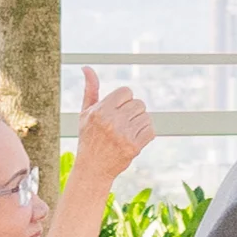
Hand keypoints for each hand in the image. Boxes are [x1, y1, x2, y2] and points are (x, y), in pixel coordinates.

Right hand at [74, 73, 159, 192]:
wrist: (92, 169)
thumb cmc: (89, 138)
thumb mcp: (85, 113)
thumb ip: (90, 89)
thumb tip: (86, 67)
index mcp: (100, 111)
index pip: (126, 91)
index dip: (124, 100)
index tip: (116, 111)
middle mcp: (111, 121)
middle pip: (139, 103)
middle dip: (133, 112)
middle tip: (122, 123)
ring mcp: (123, 135)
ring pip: (146, 117)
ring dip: (139, 123)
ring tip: (126, 132)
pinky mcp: (133, 147)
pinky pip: (151, 131)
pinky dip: (145, 134)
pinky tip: (133, 140)